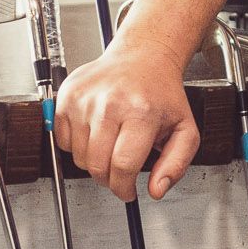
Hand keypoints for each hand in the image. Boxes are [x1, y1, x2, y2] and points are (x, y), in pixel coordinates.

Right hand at [53, 20, 199, 202]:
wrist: (143, 57)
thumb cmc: (162, 94)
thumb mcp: (184, 129)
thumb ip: (176, 164)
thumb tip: (157, 190)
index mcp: (141, 111)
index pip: (123, 166)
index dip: (124, 188)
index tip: (127, 191)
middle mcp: (110, 103)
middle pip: (97, 166)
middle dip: (108, 179)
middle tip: (119, 172)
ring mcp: (85, 99)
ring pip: (78, 156)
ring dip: (92, 161)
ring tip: (110, 145)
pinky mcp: (67, 96)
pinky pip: (62, 140)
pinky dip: (76, 145)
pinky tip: (95, 131)